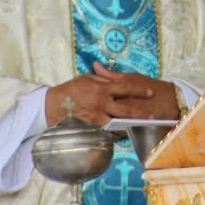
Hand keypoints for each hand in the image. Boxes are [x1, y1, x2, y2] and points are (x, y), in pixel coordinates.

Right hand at [45, 63, 178, 125]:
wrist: (51, 105)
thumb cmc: (70, 90)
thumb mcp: (87, 78)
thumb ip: (103, 76)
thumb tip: (113, 71)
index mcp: (102, 87)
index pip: (126, 87)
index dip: (140, 89)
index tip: (150, 91)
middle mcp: (101, 102)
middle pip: (127, 108)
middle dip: (141, 112)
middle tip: (153, 114)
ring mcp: (97, 116)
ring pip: (119, 123)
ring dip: (131, 125)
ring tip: (141, 125)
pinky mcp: (92, 127)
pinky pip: (108, 132)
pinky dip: (116, 133)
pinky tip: (124, 134)